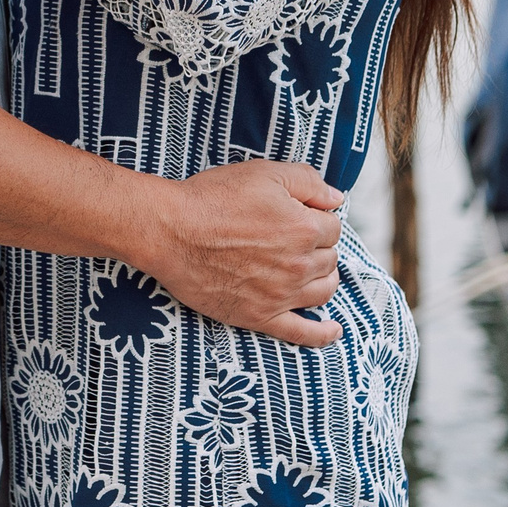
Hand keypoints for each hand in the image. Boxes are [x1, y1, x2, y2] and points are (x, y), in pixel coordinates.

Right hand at [130, 159, 346, 347]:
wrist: (170, 231)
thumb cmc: (213, 199)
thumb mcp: (264, 173)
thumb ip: (308, 181)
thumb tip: (337, 198)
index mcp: (304, 228)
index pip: (332, 226)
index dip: (316, 217)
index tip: (297, 214)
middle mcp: (299, 265)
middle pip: (329, 258)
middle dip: (317, 246)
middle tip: (290, 236)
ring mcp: (281, 295)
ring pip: (323, 290)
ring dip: (323, 278)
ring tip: (309, 269)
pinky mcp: (260, 316)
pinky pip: (301, 332)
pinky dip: (321, 333)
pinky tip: (332, 329)